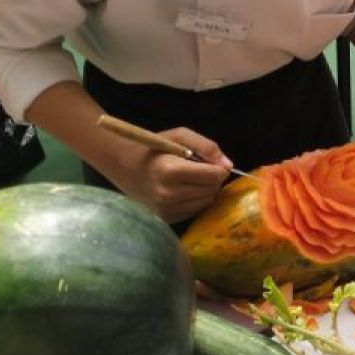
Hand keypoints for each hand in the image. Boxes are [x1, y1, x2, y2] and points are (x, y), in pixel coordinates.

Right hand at [114, 127, 230, 222]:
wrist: (126, 167)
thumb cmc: (155, 149)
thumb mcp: (180, 136)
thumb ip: (206, 146)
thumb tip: (228, 165)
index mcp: (170, 171)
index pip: (213, 176)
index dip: (218, 168)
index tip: (211, 162)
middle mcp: (168, 194)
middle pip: (212, 190)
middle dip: (212, 178)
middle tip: (199, 169)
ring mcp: (166, 210)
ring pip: (206, 202)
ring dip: (206, 190)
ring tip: (190, 179)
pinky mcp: (166, 219)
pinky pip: (196, 210)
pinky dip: (196, 200)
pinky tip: (183, 190)